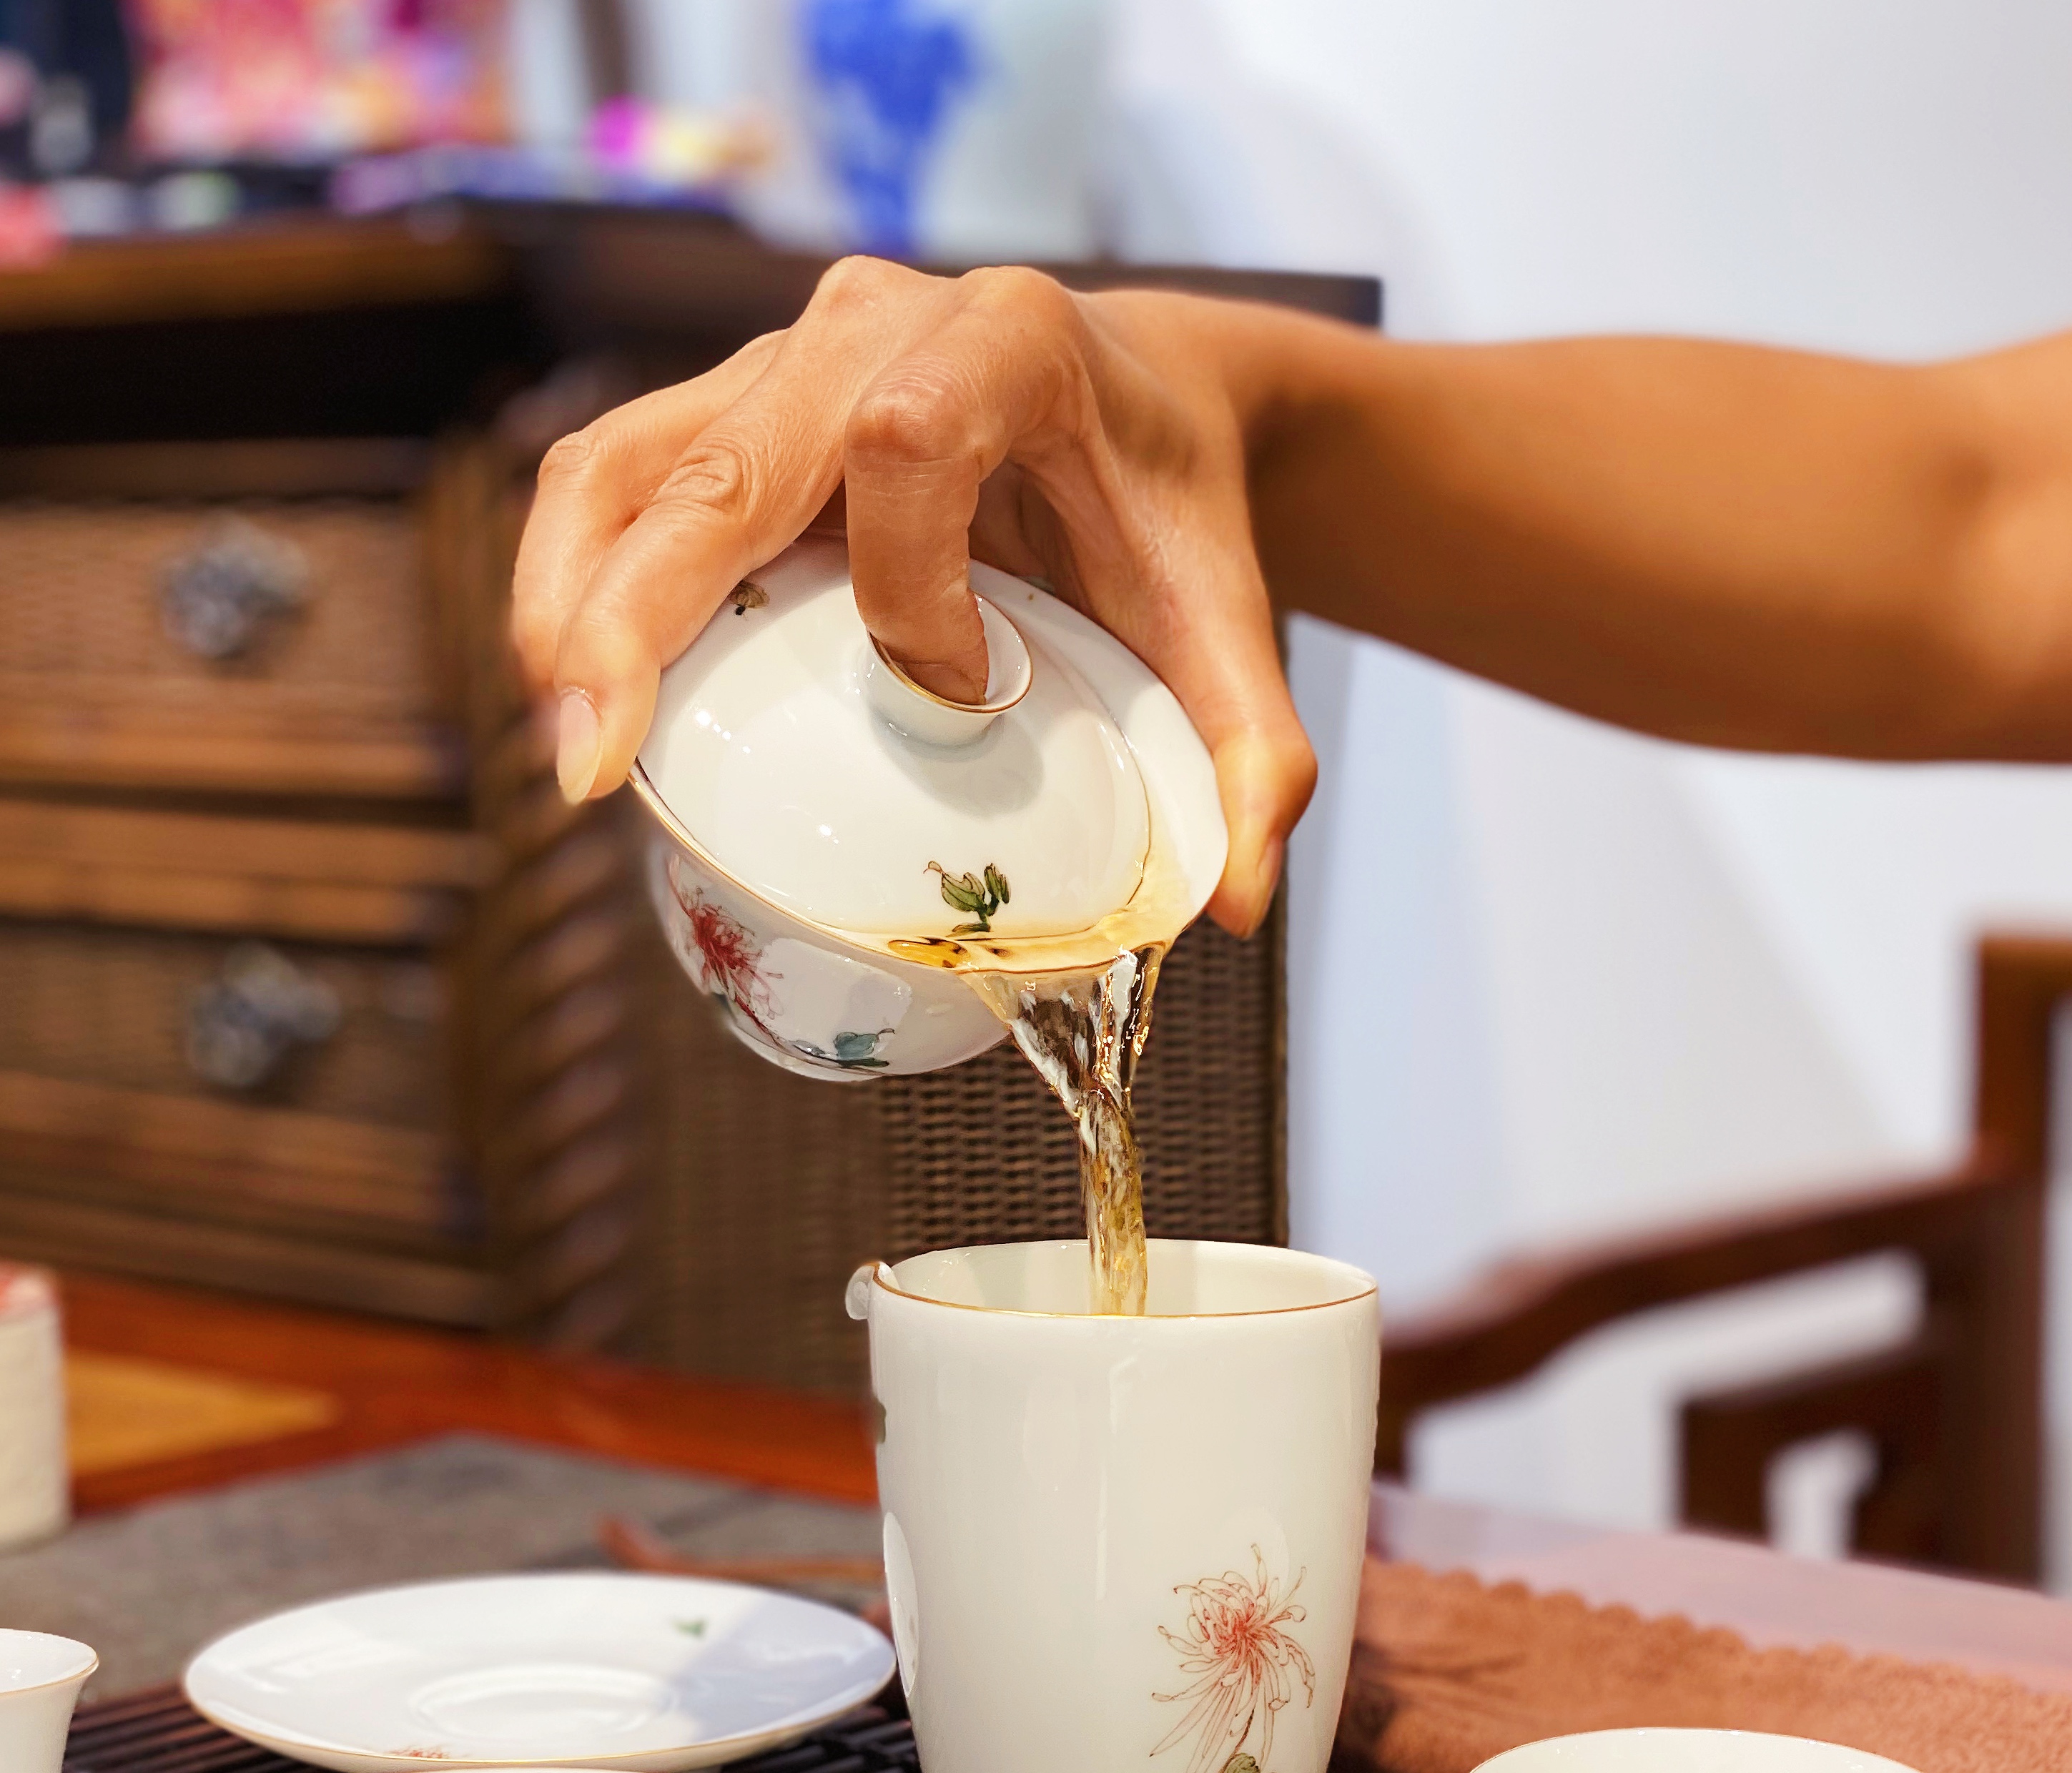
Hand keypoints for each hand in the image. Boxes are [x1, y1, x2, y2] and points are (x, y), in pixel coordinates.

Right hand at [511, 259, 1317, 933]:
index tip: (959, 694)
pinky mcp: (727, 408)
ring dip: (571, 606)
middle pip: (721, 457)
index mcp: (1007, 340)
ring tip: (565, 753)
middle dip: (638, 614)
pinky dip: (578, 590)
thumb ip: (1257, 758)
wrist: (1149, 401)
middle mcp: (869, 321)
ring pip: (626, 462)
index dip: (908, 586)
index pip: (907, 440)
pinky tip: (577, 707)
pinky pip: (617, 482)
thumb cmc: (1172, 511)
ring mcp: (779, 358)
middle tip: (594, 765)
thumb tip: (1234, 904)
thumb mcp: (1232, 628)